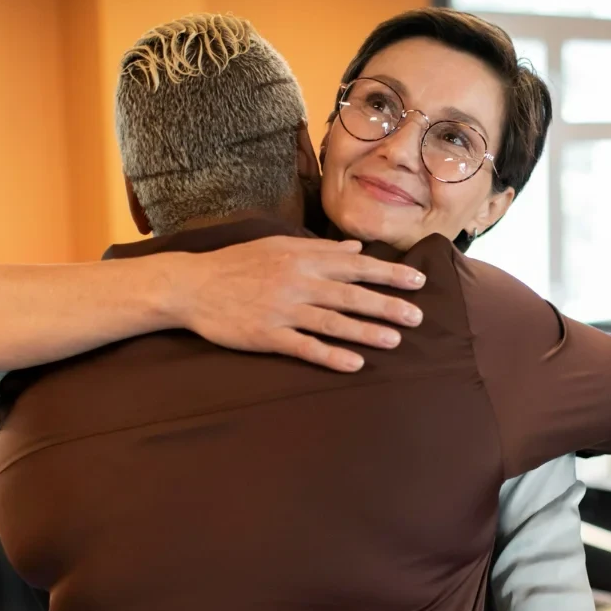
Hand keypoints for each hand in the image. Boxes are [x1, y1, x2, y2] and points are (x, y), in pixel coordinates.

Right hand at [163, 236, 426, 372]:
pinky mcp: (267, 335)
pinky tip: (354, 364)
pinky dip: (330, 355)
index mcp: (302, 258)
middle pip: (350, 293)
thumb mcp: (278, 246)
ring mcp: (282, 309)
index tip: (417, 281)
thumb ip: (320, 250)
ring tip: (395, 340)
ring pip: (332, 321)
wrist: (192, 285)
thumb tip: (356, 249)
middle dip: (386, 304)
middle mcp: (297, 282)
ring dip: (365, 331)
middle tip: (418, 316)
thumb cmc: (238, 264)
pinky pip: (304, 347)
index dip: (387, 273)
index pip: (354, 265)